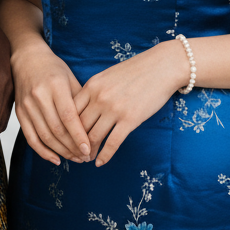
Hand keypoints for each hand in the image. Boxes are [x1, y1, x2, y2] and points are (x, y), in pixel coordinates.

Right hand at [12, 42, 91, 165]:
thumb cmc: (54, 68)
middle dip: (72, 147)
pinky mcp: (19, 113)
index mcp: (56, 85)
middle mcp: (39, 96)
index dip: (78, 136)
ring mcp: (27, 106)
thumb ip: (80, 101)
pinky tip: (56, 159)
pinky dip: (43, 152)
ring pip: (44, 136)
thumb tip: (94, 126)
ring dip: (61, 152)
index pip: (68, 116)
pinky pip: (31, 138)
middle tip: (85, 158)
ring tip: (75, 159)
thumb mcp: (71, 78)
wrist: (27, 59)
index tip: (89, 150)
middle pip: (57, 130)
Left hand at [75, 39, 188, 166]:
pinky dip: (104, 156)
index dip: (66, 128)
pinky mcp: (130, 119)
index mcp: (91, 85)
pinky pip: (112, 143)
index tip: (66, 139)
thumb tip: (83, 110)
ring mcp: (114, 109)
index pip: (70, 112)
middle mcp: (99, 98)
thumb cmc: (136, 70)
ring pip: (94, 137)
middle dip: (75, 143)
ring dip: (88, 152)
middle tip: (74, 153)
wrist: (162, 66)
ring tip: (87, 159)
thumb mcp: (108, 76)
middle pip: (79, 127)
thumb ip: (94, 91)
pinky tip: (100, 162)